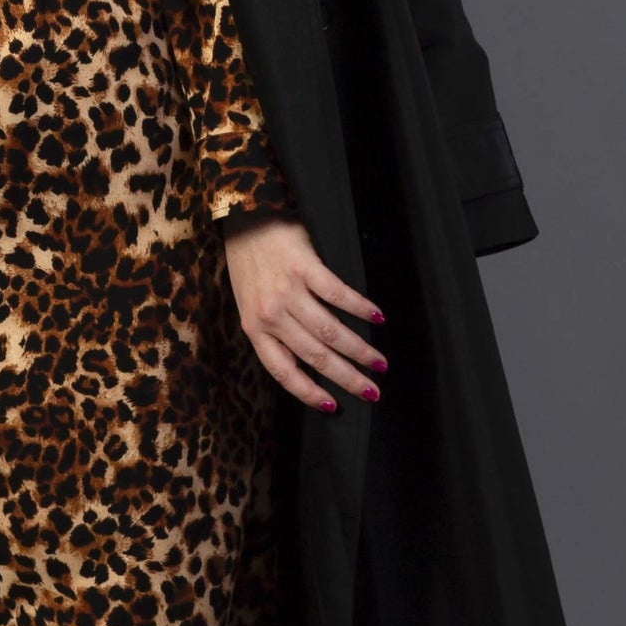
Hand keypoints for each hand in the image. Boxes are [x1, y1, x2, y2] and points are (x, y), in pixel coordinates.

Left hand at [221, 211, 386, 412]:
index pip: (283, 371)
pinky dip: (361, 308)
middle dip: (347, 378)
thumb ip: (273, 331)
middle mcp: (270, 315)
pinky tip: (378, 318)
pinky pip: (338, 295)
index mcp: (254, 328)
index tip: (333, 406)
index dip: (309, 393)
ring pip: (330, 332)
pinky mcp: (305, 267)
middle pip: (315, 356)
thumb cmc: (250, 264)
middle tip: (372, 391)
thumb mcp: (250, 304)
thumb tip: (308, 361)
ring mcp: (287, 291)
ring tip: (380, 363)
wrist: (245, 219)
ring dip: (360, 350)